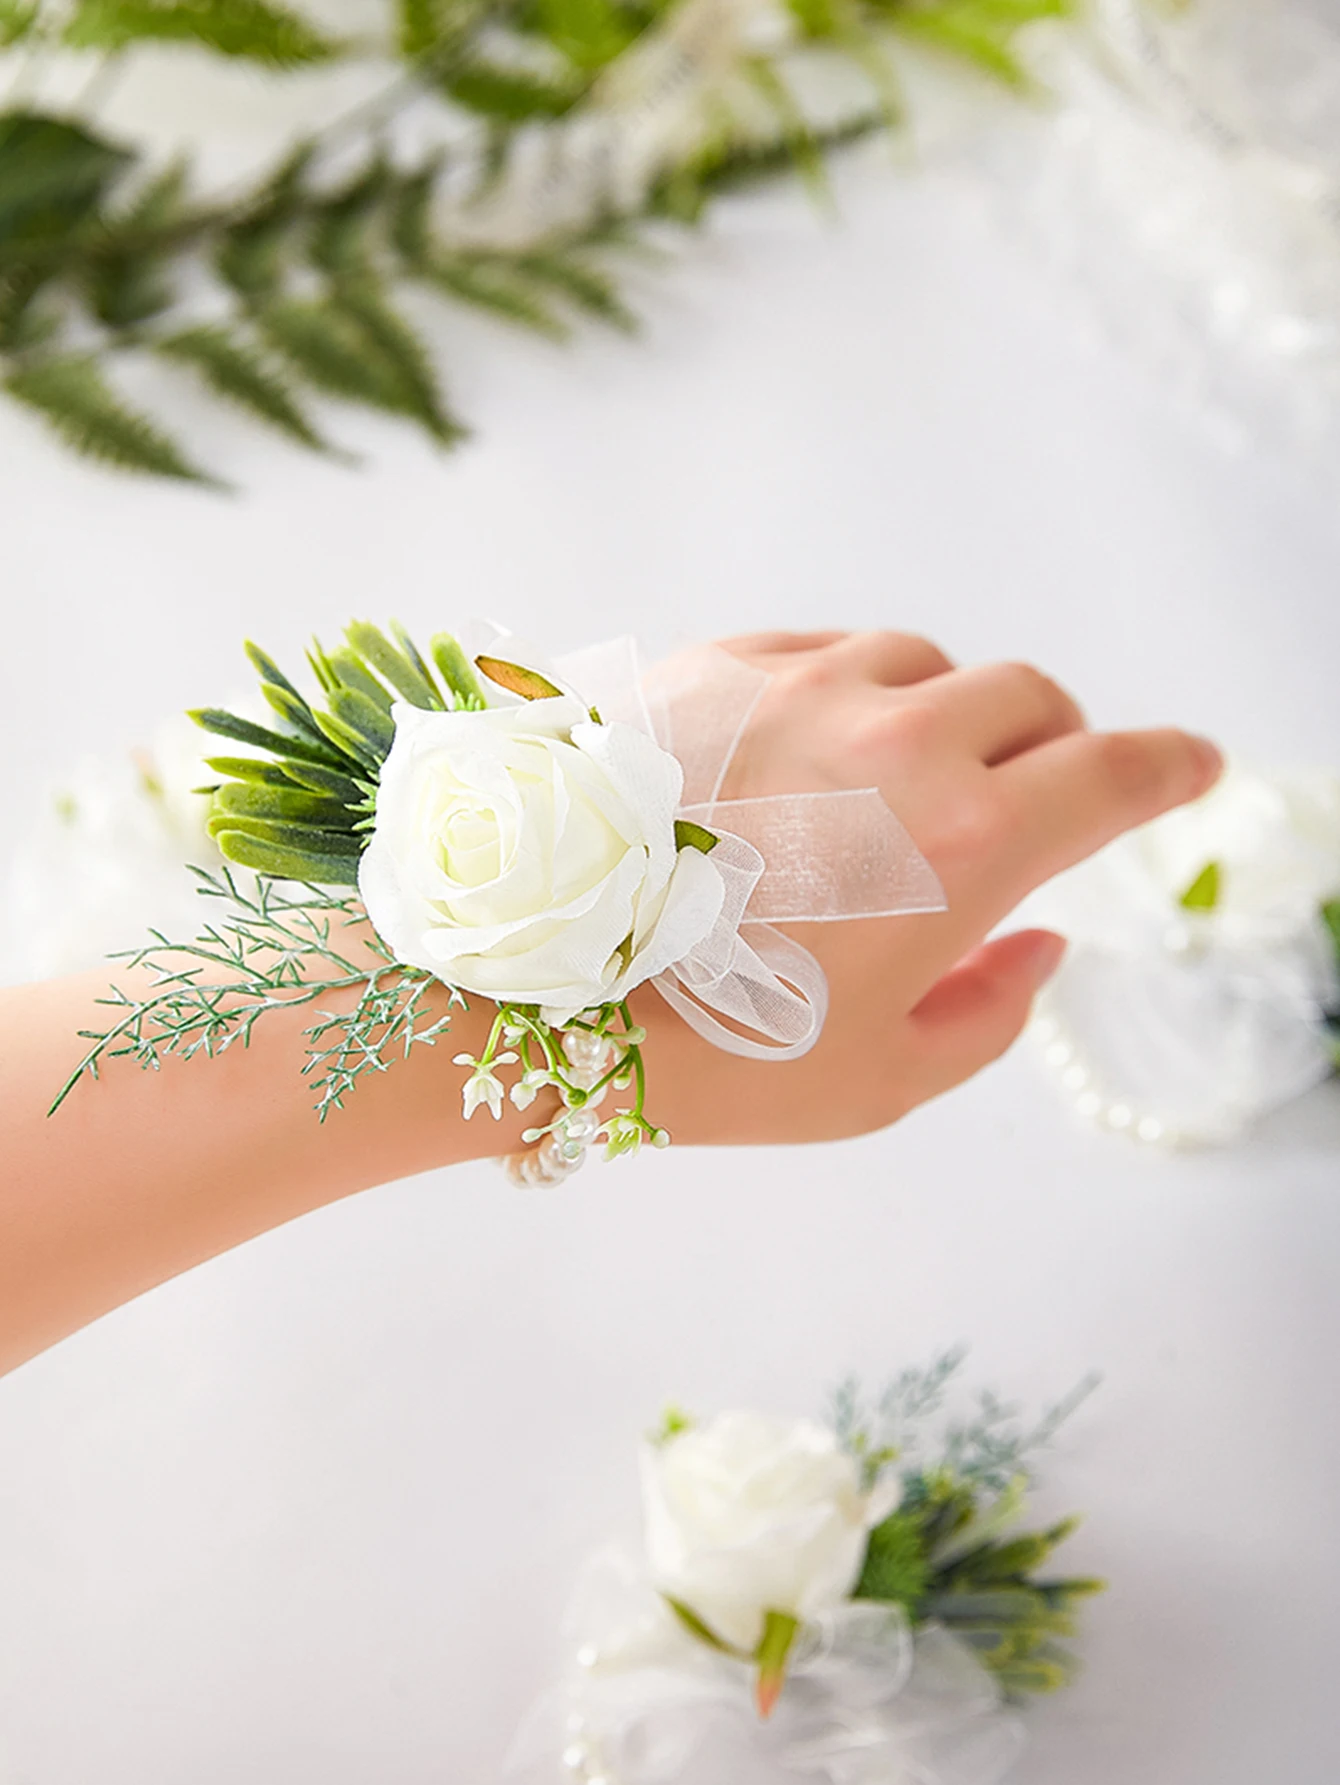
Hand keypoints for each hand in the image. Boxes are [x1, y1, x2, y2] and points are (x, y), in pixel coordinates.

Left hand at [631, 629, 1222, 1143]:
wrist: (525, 981)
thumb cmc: (706, 1054)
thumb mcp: (878, 1078)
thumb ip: (991, 1010)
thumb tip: (1039, 944)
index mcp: (963, 844)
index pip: (1112, 775)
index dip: (1170, 767)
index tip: (1189, 767)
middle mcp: (897, 740)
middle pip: (1031, 699)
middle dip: (1056, 745)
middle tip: (1031, 797)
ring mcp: (799, 687)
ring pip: (925, 662)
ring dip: (943, 714)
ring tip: (898, 785)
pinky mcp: (714, 666)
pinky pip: (822, 650)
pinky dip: (847, 692)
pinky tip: (811, 752)